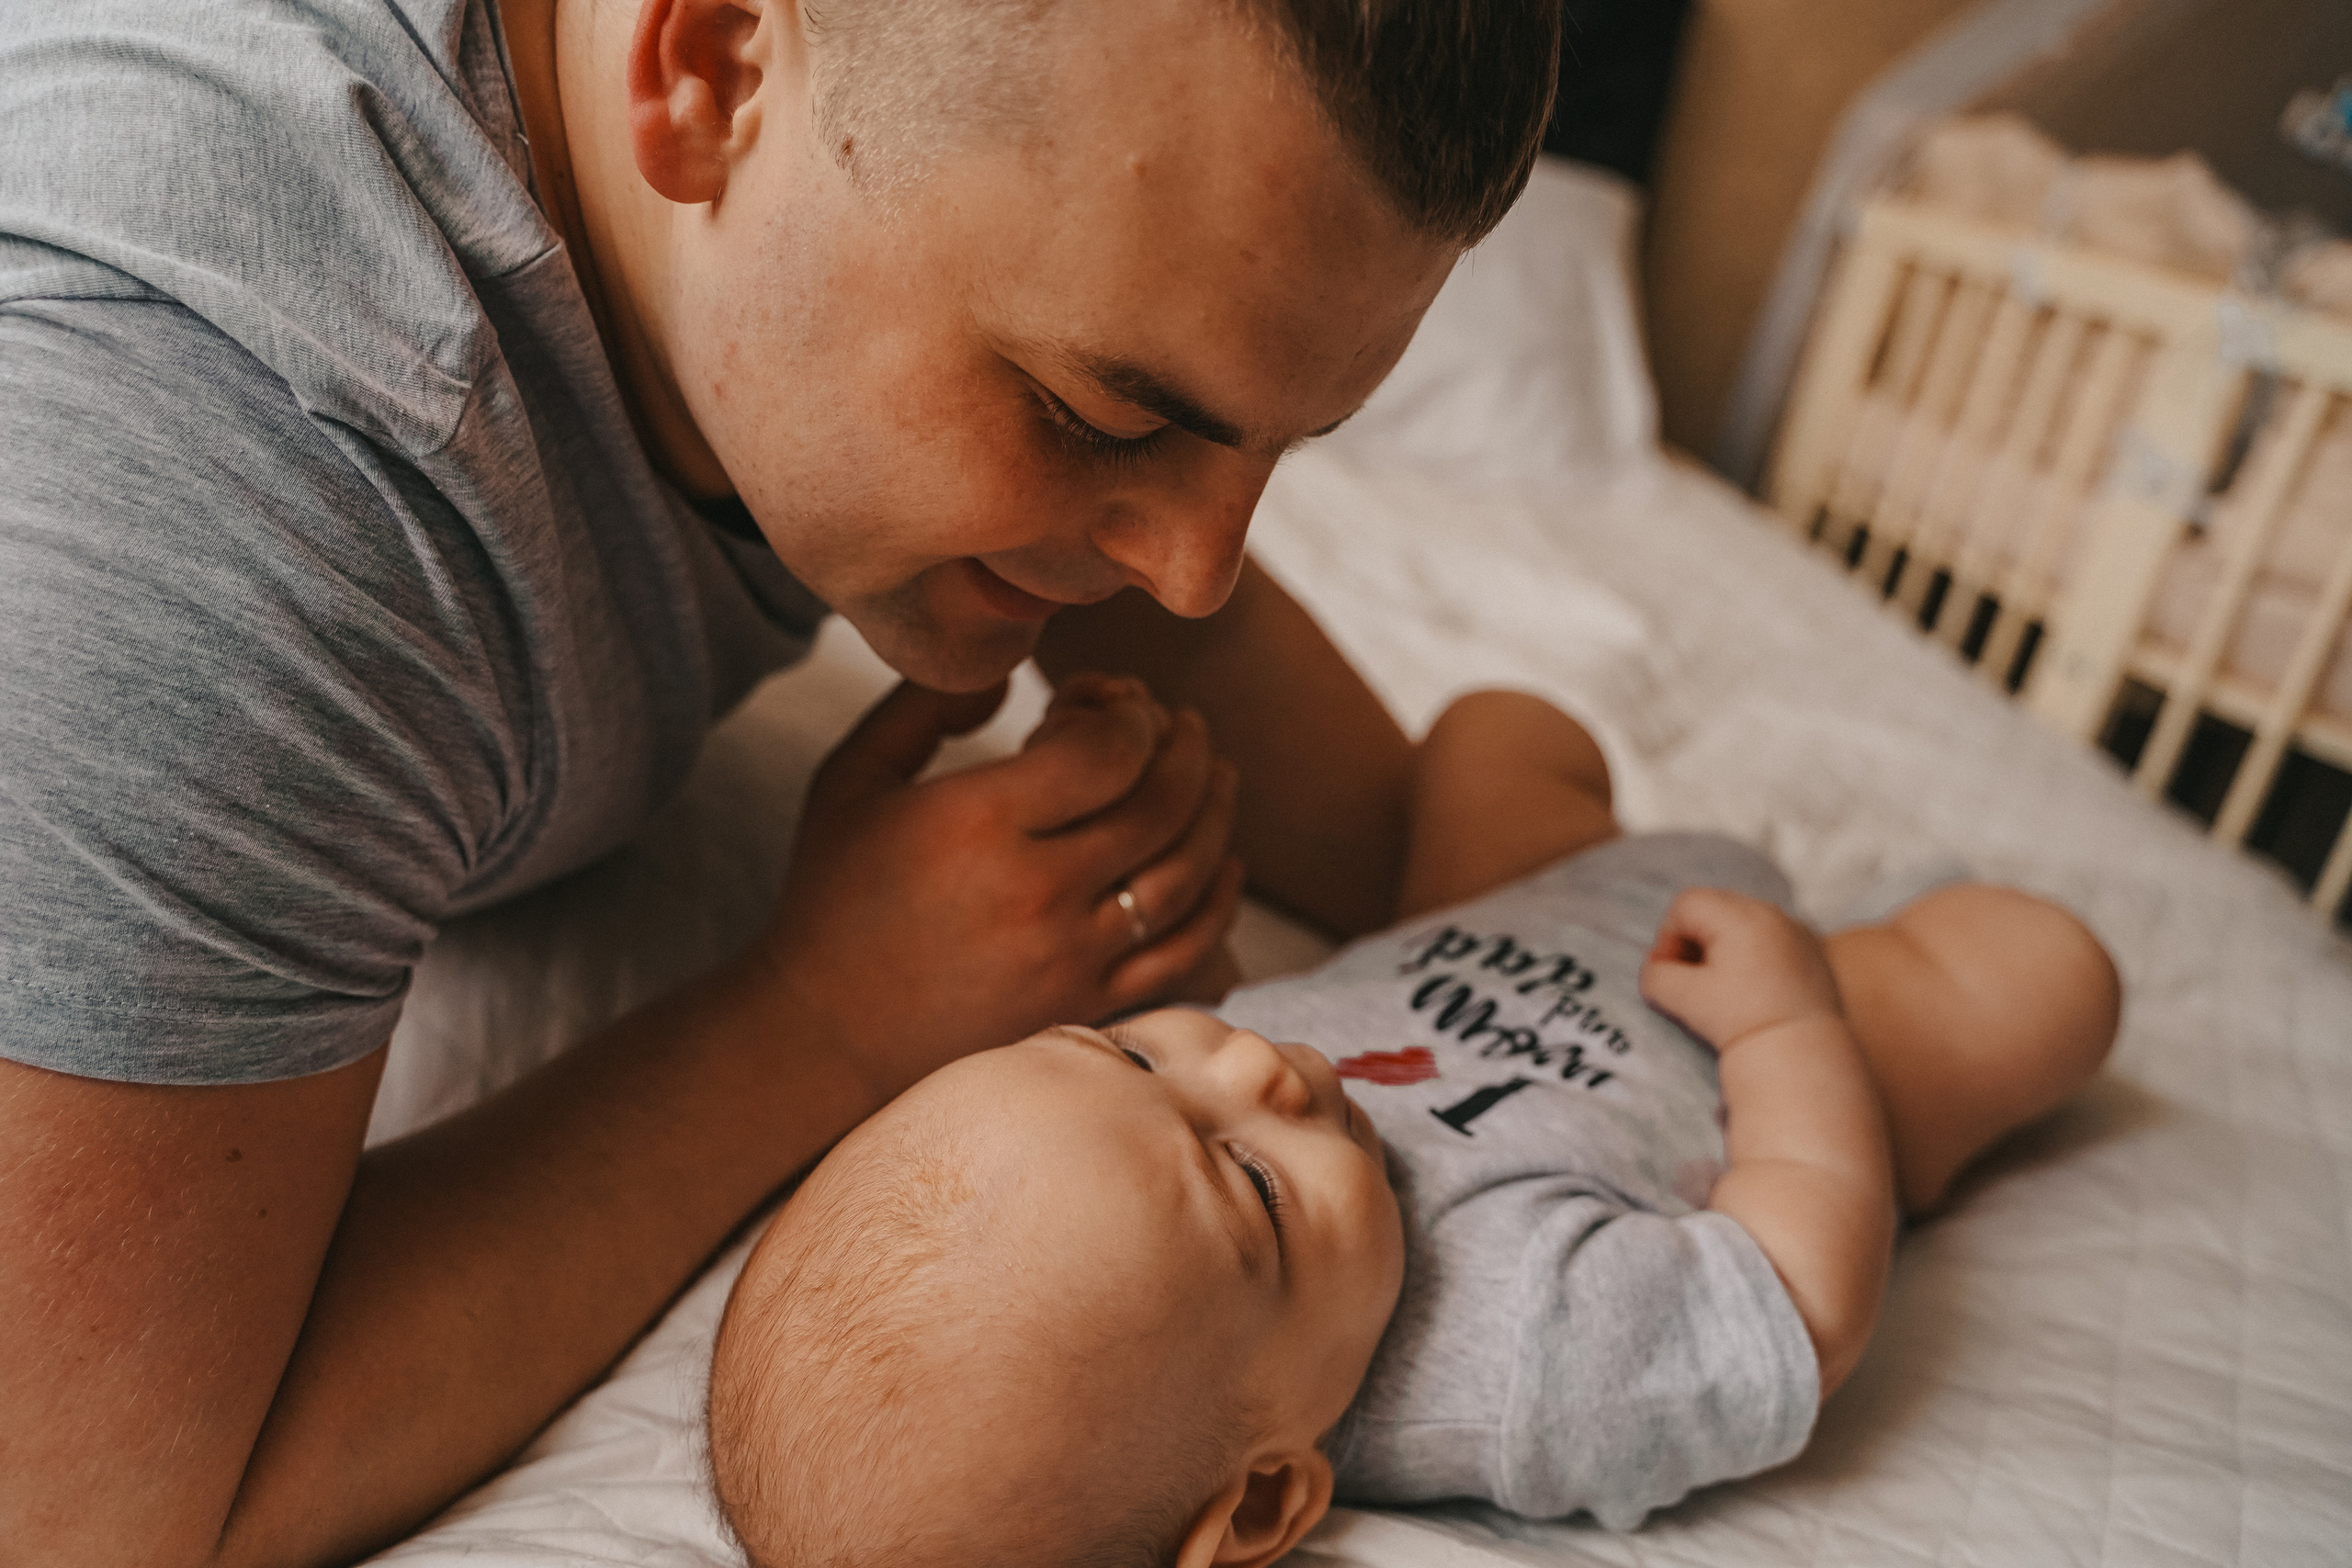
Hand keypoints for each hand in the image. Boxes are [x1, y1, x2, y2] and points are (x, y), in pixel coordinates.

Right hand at [757, 673, 1243, 1098]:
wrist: (825, 1035)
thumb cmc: (835, 896)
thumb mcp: (852, 778)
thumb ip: (926, 703)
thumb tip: (1013, 668)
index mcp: (976, 822)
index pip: (1107, 748)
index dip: (1127, 709)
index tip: (1107, 700)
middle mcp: (1035, 891)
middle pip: (1161, 801)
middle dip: (1183, 744)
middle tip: (1178, 721)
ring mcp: (1071, 957)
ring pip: (1188, 871)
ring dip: (1215, 808)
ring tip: (1213, 770)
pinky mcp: (1088, 1006)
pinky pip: (1188, 949)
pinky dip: (1220, 899)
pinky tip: (1222, 860)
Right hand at [1639, 888, 1842, 1054]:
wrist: (1802, 1056)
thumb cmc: (1742, 1023)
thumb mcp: (1684, 998)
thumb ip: (1656, 975)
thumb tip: (1656, 967)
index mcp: (1739, 917)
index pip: (1686, 904)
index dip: (1667, 937)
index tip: (1671, 974)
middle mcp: (1771, 913)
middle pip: (1715, 907)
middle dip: (1694, 939)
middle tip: (1692, 980)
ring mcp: (1796, 929)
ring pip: (1743, 920)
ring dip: (1723, 945)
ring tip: (1723, 986)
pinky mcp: (1812, 950)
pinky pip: (1770, 936)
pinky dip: (1753, 952)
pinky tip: (1753, 989)